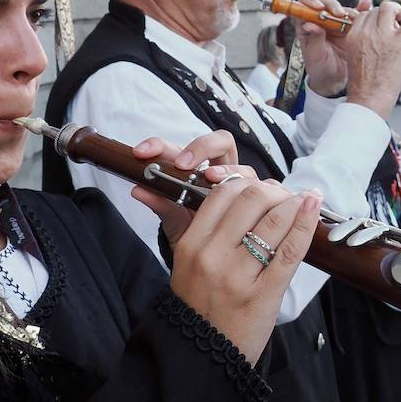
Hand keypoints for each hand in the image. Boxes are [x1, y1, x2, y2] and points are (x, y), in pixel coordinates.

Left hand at [131, 131, 257, 242]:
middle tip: (184, 164)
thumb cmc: (193, 235)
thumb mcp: (174, 223)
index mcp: (192, 170)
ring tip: (212, 179)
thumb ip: (161, 205)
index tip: (142, 153)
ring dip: (227, 169)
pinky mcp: (260, 198)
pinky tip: (246, 201)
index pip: (178, 148)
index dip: (161, 145)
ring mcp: (242, 183)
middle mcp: (219, 170)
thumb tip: (137, 190)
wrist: (214, 259)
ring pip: (240, 164)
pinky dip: (255, 189)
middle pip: (220, 142)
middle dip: (202, 147)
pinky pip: (263, 187)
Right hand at [167, 179, 322, 358]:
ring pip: (274, 219)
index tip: (261, 189)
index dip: (248, 183)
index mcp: (190, 244)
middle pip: (251, 199)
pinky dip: (306, 224)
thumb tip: (226, 193)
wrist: (205, 355)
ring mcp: (238, 275)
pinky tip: (313, 209)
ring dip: (295, 202)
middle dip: (274, 190)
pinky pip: (290, 250)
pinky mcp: (263, 294)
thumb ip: (202, 229)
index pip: (223, 193)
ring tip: (306, 200)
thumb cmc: (200, 306)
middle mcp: (211, 256)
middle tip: (285, 197)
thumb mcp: (186, 264)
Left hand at [297, 0, 365, 94]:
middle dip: (332, 5)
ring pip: (341, 9)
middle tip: (338, 13)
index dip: (311, 3)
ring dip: (348, 11)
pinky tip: (367, 4)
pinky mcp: (349, 27)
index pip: (305, 6)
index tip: (319, 7)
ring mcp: (336, 23)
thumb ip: (314, 38)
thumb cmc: (319, 67)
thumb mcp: (314, 55)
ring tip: (354, 18)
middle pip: (325, 4)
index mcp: (307, 25)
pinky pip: (356, 16)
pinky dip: (362, 10)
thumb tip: (309, 24)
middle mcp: (321, 21)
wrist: (334, 79)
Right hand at [343, 0, 400, 118]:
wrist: (369, 98)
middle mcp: (365, 33)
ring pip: (389, 9)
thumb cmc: (365, 84)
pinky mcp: (396, 44)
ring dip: (397, 11)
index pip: (364, 15)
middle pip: (376, 10)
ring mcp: (380, 37)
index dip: (375, 19)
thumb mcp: (357, 57)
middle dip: (387, 15)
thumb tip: (383, 34)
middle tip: (395, 25)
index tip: (383, 27)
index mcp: (353, 36)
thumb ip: (366, 43)